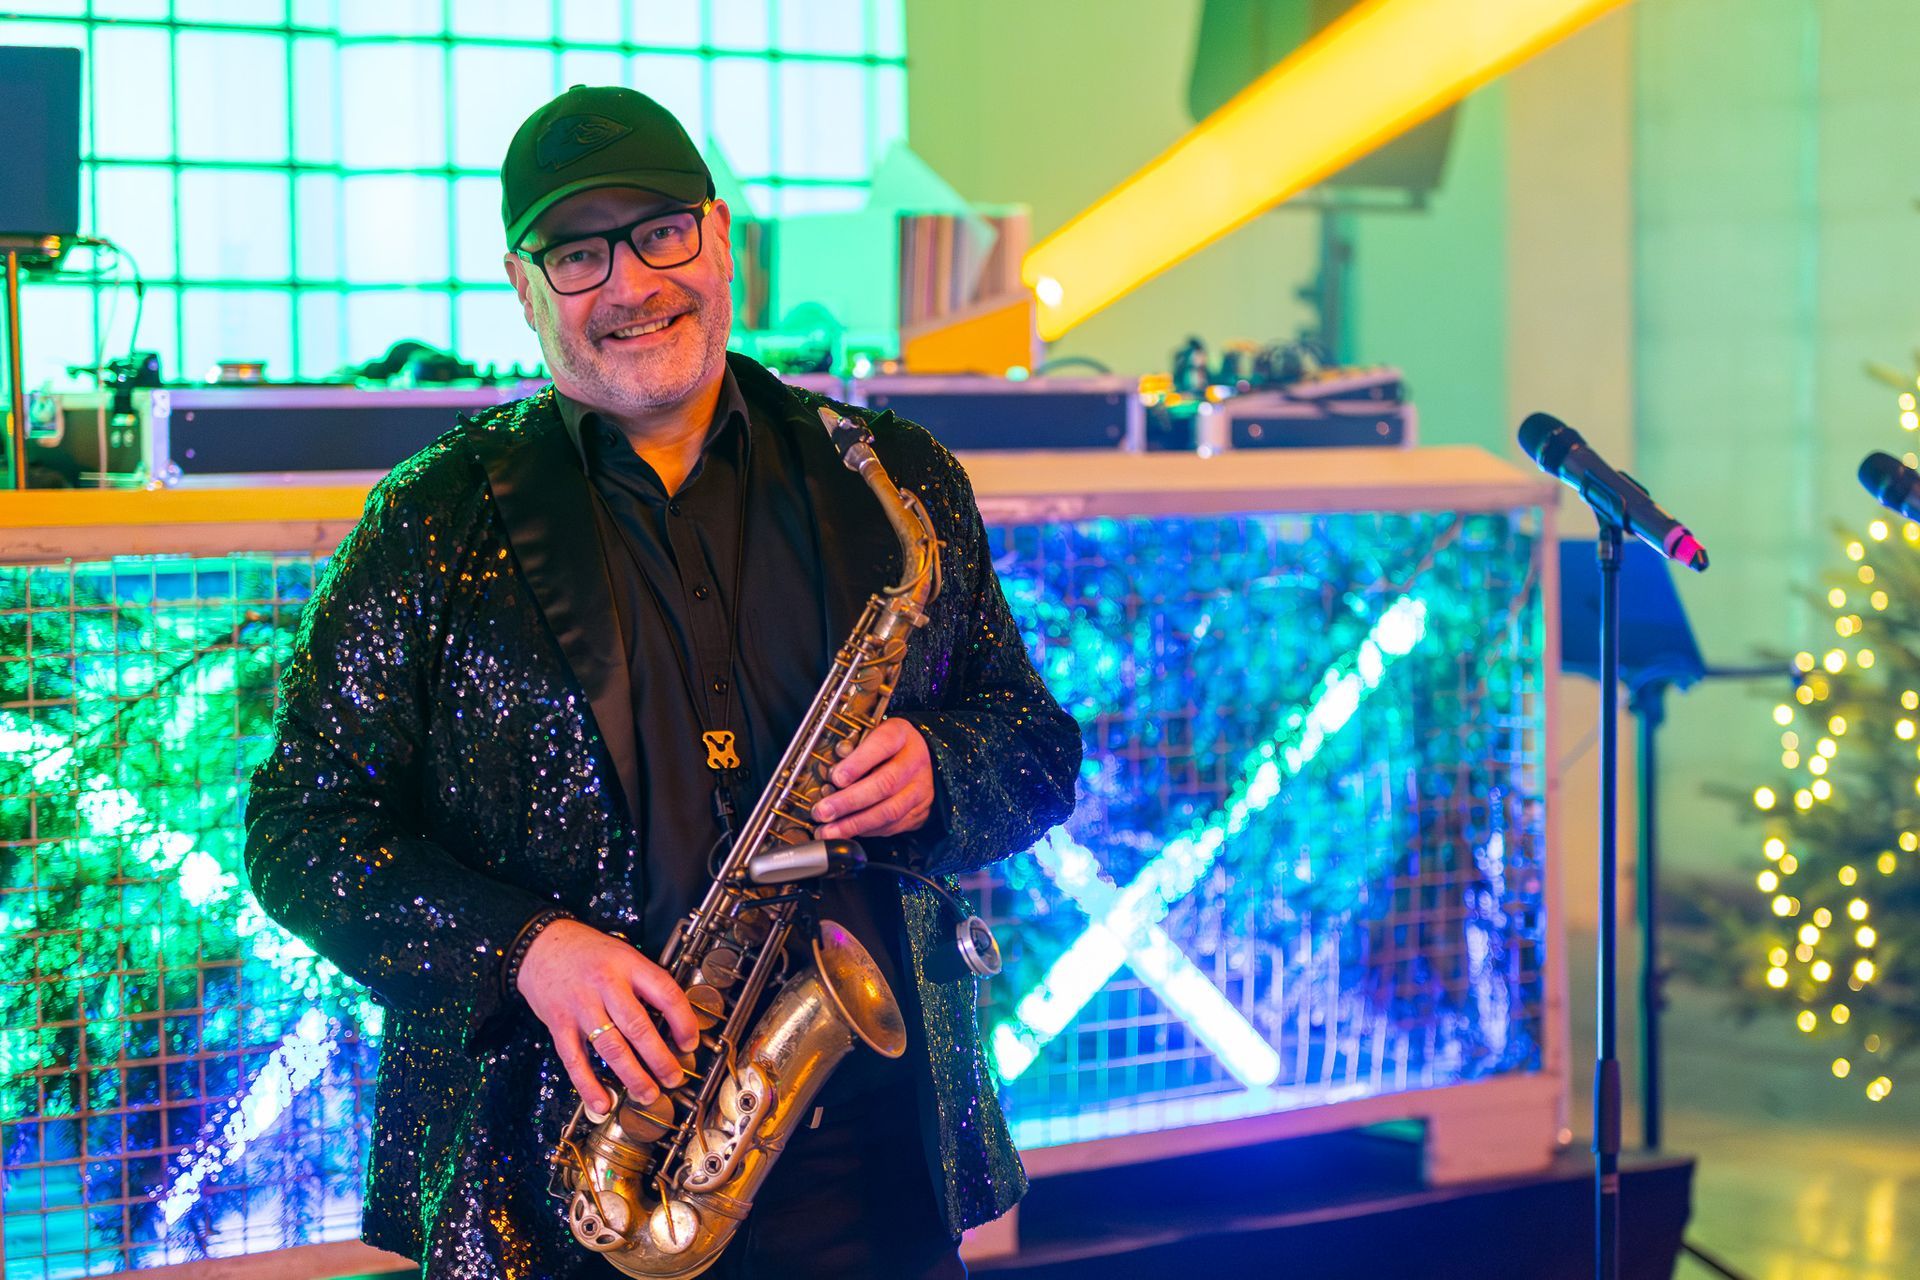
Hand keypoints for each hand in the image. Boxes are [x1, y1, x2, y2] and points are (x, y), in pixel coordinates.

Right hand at [515, 919, 698, 1115]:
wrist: (541, 945)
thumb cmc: (587, 952)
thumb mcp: (623, 954)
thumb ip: (644, 983)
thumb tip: (673, 1019)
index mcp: (628, 964)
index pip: (665, 993)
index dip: (683, 1021)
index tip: (690, 1042)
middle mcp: (605, 984)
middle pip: (638, 1026)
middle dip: (660, 1058)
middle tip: (674, 1078)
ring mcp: (581, 1006)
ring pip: (610, 1047)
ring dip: (633, 1075)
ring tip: (649, 1093)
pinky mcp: (559, 1024)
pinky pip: (575, 1060)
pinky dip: (589, 1085)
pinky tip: (602, 1102)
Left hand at [811, 716, 935, 838]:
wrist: (925, 760)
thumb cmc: (890, 746)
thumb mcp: (873, 733)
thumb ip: (852, 748)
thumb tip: (826, 773)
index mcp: (900, 735)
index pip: (882, 745)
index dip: (858, 763)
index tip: (836, 778)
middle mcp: (913, 762)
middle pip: (884, 784)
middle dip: (849, 801)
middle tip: (824, 810)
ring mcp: (918, 790)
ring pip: (888, 811)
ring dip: (854, 824)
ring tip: (829, 830)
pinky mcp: (917, 813)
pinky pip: (891, 826)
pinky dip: (866, 831)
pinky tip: (846, 833)